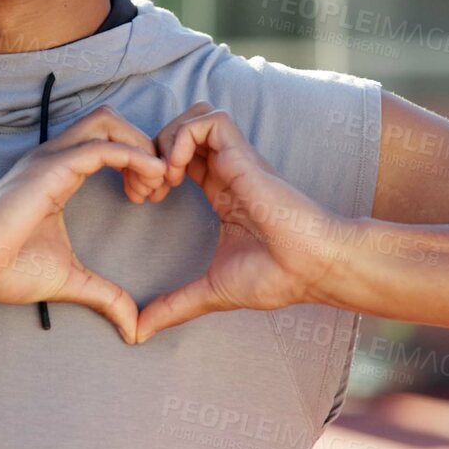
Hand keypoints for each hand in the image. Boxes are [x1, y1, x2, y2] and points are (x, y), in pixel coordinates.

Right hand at [0, 105, 166, 342]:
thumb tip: (134, 329)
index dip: (138, 161)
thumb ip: (105, 296)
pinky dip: (133, 157)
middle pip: (111, 120)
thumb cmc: (4, 269)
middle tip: (159, 187)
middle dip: (145, 145)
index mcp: (58, 174)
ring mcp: (52, 158)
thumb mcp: (70, 281)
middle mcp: (55, 157)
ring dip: (141, 146)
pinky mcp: (51, 168)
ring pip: (108, 121)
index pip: (107, 142)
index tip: (150, 198)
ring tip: (154, 185)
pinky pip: (102, 147)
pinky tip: (146, 184)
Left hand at [136, 103, 340, 342]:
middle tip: (146, 188)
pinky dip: (184, 138)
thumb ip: (173, 306)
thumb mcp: (209, 292)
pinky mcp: (244, 155)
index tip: (144, 200)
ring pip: (192, 116)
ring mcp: (235, 160)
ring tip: (164, 179)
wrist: (311, 269)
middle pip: (180, 130)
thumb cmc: (274, 278)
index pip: (178, 158)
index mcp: (219, 192)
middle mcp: (226, 170)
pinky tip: (179, 172)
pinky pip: (209, 120)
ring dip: (166, 140)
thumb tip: (137, 333)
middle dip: (151, 151)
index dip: (151, 170)